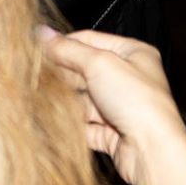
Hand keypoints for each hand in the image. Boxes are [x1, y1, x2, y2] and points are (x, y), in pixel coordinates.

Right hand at [41, 28, 185, 184]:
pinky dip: (69, 122)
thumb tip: (42, 32)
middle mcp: (129, 78)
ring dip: (64, 98)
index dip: (64, 43)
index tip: (37, 46)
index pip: (91, 40)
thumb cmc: (136, 101)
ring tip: (39, 96)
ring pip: (83, 98)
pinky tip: (51, 118)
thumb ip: (68, 49)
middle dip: (62, 73)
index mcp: (133, 53)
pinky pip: (84, 124)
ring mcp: (120, 107)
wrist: (152, 151)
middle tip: (34, 72)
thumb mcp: (99, 64)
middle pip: (85, 70)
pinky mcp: (112, 133)